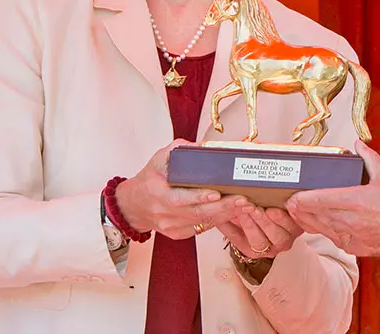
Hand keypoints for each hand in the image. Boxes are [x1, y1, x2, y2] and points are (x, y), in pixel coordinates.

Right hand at [115, 139, 250, 239]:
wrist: (133, 205)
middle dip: (223, 207)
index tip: (218, 193)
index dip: (199, 197)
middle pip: (197, 213)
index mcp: (158, 194)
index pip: (180, 198)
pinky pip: (202, 228)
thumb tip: (201, 146)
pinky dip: (220, 221)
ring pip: (203, 222)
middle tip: (244, 199)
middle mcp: (165, 213)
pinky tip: (235, 213)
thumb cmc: (149, 179)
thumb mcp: (158, 159)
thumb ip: (177, 150)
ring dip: (227, 214)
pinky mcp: (178, 233)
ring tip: (246, 206)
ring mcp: (172, 226)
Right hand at [216, 206, 303, 259]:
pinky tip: (280, 206)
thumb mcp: (233, 216)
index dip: (243, 227)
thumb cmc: (249, 210)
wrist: (267, 204)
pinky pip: (293, 226)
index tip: (239, 211)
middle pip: (261, 241)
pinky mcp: (297, 229)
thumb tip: (215, 210)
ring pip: (277, 237)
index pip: (246, 242)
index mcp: (253, 250)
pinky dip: (286, 217)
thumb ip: (223, 217)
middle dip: (254, 223)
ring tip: (262, 208)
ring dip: (269, 222)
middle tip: (248, 207)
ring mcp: (285, 240)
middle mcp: (269, 249)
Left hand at [285, 140, 379, 258]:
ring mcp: (352, 236)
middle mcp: (349, 220)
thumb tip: (358, 145)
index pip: (318, 200)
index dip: (301, 200)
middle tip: (290, 205)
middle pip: (315, 216)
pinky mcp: (356, 248)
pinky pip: (335, 239)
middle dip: (300, 211)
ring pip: (322, 230)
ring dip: (309, 222)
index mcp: (354, 200)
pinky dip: (325, 232)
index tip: (292, 196)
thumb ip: (368, 159)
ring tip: (299, 215)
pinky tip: (322, 227)